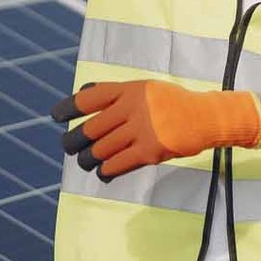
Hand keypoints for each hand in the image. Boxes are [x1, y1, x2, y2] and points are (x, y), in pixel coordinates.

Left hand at [51, 80, 260, 180]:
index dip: (69, 107)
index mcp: (131, 89)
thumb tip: (84, 93)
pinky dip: (106, 170)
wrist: (205, 117)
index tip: (55, 116)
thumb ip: (120, 94)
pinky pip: (118, 163)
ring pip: (102, 149)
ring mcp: (141, 130)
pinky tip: (103, 172)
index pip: (91, 98)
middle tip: (68, 146)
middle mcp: (133, 108)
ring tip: (84, 161)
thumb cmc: (173, 103)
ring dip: (88, 158)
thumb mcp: (147, 89)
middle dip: (74, 140)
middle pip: (92, 128)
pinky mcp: (150, 151)